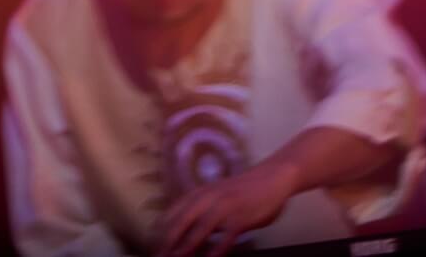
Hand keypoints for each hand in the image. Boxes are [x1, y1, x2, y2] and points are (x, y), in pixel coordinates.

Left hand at [155, 159, 294, 256]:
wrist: (274, 176)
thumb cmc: (244, 191)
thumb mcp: (215, 198)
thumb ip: (200, 214)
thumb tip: (181, 237)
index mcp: (198, 194)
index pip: (169, 216)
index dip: (157, 235)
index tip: (151, 250)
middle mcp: (207, 198)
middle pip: (178, 224)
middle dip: (165, 245)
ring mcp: (224, 207)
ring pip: (197, 232)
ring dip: (184, 250)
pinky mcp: (240, 218)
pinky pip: (224, 239)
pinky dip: (215, 252)